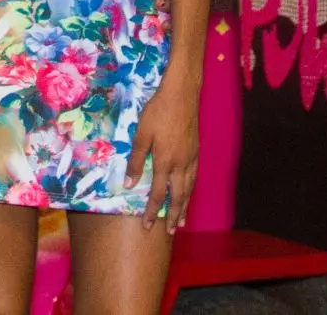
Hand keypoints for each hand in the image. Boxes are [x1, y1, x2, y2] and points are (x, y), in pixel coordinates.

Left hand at [126, 78, 199, 232]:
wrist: (181, 95)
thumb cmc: (157, 112)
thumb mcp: (141, 134)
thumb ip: (136, 160)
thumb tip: (129, 184)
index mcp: (165, 162)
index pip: (158, 194)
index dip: (153, 211)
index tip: (148, 226)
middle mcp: (181, 165)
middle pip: (178, 197)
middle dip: (174, 216)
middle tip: (170, 232)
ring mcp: (191, 158)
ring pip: (189, 189)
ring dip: (185, 206)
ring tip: (182, 220)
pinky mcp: (196, 151)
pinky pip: (194, 178)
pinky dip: (191, 190)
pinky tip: (188, 192)